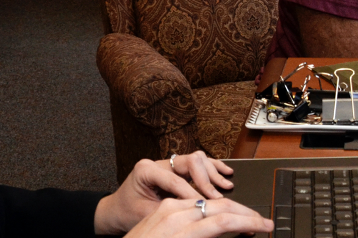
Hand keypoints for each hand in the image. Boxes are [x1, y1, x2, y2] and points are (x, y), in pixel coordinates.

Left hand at [94, 152, 234, 234]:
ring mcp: (167, 163)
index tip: (207, 205)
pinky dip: (213, 168)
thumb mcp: (147, 214)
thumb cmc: (127, 214)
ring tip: (226, 185)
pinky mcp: (175, 168)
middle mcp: (158, 162)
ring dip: (213, 173)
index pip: (176, 180)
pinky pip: (198, 163)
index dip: (194, 193)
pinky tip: (226, 173)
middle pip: (191, 162)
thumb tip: (198, 210)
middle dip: (206, 180)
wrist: (116, 212)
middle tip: (217, 196)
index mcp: (146, 170)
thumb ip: (171, 209)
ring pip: (198, 159)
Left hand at [122, 197, 272, 237]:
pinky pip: (195, 197)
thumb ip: (205, 236)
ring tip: (245, 215)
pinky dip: (213, 199)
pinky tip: (223, 202)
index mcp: (174, 228)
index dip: (248, 222)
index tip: (265, 226)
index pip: (222, 221)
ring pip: (209, 197)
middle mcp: (170, 211)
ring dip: (231, 204)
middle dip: (245, 213)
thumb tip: (228, 230)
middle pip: (220, 205)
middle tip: (263, 222)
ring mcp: (167, 206)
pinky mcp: (164, 206)